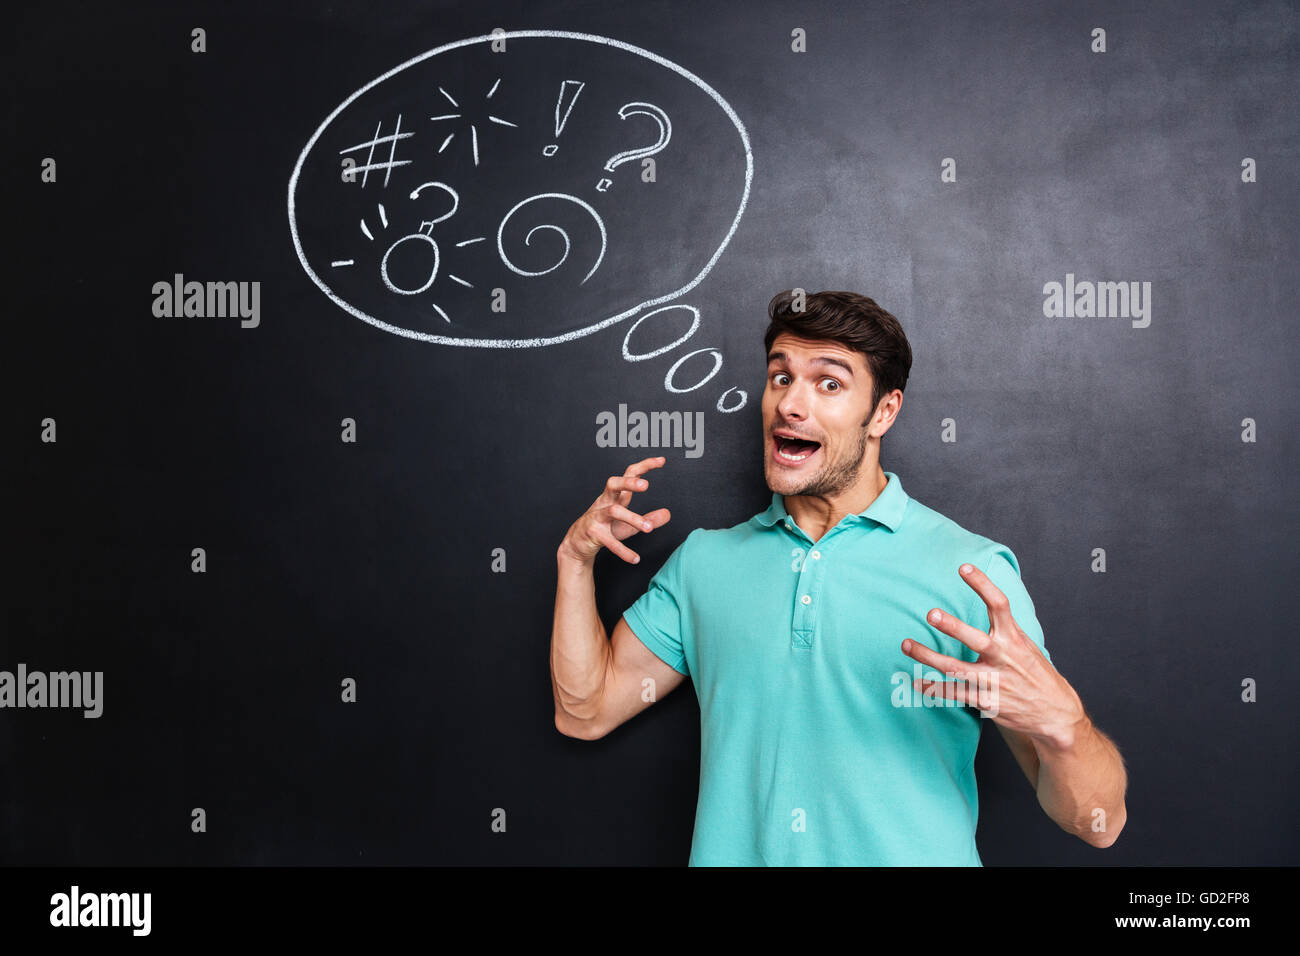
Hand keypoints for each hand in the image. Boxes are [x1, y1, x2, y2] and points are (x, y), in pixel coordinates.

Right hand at [558, 456, 671, 565]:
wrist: (577, 544)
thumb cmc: (604, 529)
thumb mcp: (628, 525)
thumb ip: (648, 519)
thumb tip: (668, 514)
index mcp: (614, 496)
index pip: (628, 475)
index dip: (644, 466)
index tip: (661, 461)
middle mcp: (605, 503)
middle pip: (613, 484)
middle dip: (628, 482)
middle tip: (646, 485)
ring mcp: (597, 517)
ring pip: (614, 511)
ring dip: (632, 518)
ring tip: (648, 529)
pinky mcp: (593, 533)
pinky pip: (609, 540)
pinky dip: (622, 550)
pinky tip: (635, 558)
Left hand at [901, 563, 1086, 749]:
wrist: (1055, 714)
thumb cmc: (1035, 673)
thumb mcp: (1026, 645)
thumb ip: (1004, 627)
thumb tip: (988, 600)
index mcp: (1014, 638)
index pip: (999, 605)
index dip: (983, 584)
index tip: (963, 567)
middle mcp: (1004, 657)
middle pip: (976, 639)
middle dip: (953, 627)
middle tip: (931, 614)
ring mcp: (994, 681)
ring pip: (956, 668)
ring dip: (928, 657)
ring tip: (906, 645)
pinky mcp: (985, 702)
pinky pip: (954, 694)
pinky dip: (933, 688)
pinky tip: (915, 681)